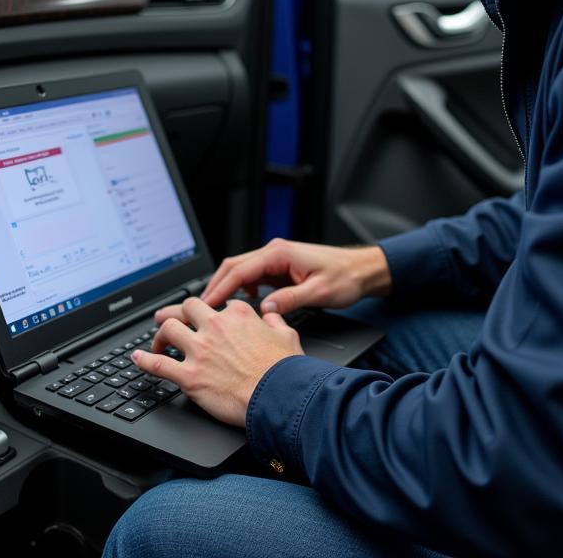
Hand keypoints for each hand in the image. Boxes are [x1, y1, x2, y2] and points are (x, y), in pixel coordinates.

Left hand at [132, 297, 302, 426]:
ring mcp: (200, 350)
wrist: (277, 395)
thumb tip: (270, 312)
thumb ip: (275, 319)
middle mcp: (215, 327)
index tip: (209, 319)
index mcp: (238, 314)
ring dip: (160, 334)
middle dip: (176, 312)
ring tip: (156, 340)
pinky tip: (137, 358)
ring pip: (169, 329)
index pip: (218, 304)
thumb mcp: (287, 334)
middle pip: (186, 308)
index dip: (212, 312)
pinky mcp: (190, 376)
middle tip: (168, 318)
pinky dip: (144, 360)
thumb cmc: (284, 369)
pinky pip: (159, 364)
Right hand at [155, 239, 390, 326]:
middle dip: (215, 286)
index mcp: (280, 254)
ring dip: (227, 287)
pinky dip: (241, 288)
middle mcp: (275, 252)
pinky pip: (253, 276)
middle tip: (200, 309)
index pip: (240, 270)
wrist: (362, 270)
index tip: (206, 305)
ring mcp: (276, 259)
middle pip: (234, 266)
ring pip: (241, 271)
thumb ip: (290, 300)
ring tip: (215, 310)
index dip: (220, 288)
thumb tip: (265, 310)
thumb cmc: (345, 278)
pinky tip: (242, 305)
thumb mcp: (318, 293)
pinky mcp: (280, 268)